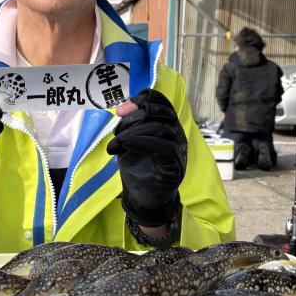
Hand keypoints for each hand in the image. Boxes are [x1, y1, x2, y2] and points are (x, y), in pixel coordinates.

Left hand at [107, 89, 186, 227]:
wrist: (143, 196)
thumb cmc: (137, 166)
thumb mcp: (128, 140)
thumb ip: (128, 124)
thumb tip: (123, 107)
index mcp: (166, 124)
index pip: (161, 102)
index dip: (142, 99)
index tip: (121, 109)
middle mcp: (176, 133)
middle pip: (159, 113)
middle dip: (134, 116)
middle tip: (117, 130)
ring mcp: (178, 148)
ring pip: (161, 128)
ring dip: (133, 131)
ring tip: (117, 143)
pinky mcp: (176, 164)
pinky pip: (164, 147)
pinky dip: (142, 143)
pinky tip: (127, 146)